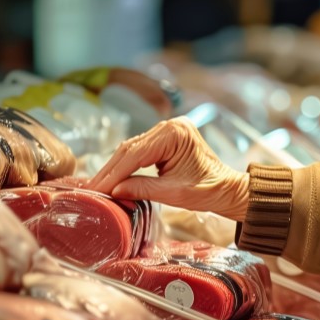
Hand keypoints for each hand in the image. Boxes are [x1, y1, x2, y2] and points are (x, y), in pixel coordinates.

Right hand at [87, 117, 250, 220]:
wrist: (228, 189)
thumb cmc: (209, 190)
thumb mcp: (175, 192)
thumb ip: (143, 189)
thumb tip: (114, 191)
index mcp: (176, 133)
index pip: (136, 154)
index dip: (114, 173)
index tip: (97, 190)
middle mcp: (170, 126)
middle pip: (130, 149)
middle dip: (110, 171)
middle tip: (91, 189)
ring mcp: (168, 131)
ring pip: (132, 149)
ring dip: (115, 168)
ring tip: (98, 186)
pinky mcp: (165, 139)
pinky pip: (139, 151)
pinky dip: (125, 165)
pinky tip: (112, 178)